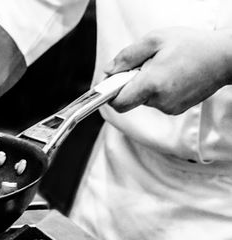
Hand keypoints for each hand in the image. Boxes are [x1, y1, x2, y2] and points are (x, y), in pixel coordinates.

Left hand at [105, 27, 231, 113]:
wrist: (224, 58)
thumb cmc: (191, 45)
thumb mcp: (154, 40)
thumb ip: (127, 56)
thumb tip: (108, 71)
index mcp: (152, 84)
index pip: (119, 103)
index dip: (111, 94)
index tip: (111, 83)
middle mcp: (160, 101)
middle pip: (130, 100)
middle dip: (131, 85)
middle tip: (144, 66)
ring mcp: (169, 108)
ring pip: (144, 100)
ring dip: (146, 86)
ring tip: (163, 68)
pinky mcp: (176, 110)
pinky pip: (157, 102)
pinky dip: (158, 90)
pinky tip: (171, 76)